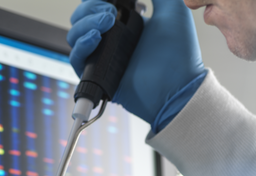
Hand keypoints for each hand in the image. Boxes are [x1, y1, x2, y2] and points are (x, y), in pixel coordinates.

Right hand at [67, 0, 205, 125]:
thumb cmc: (179, 55)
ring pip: (75, 34)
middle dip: (89, 6)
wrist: (177, 88)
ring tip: (106, 21)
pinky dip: (81, 44)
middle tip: (110, 10)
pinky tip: (95, 37)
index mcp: (127, 23)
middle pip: (83, 17)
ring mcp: (104, 57)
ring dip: (85, 21)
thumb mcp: (173, 10)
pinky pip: (76, 58)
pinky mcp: (98, 75)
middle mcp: (113, 40)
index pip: (98, 5)